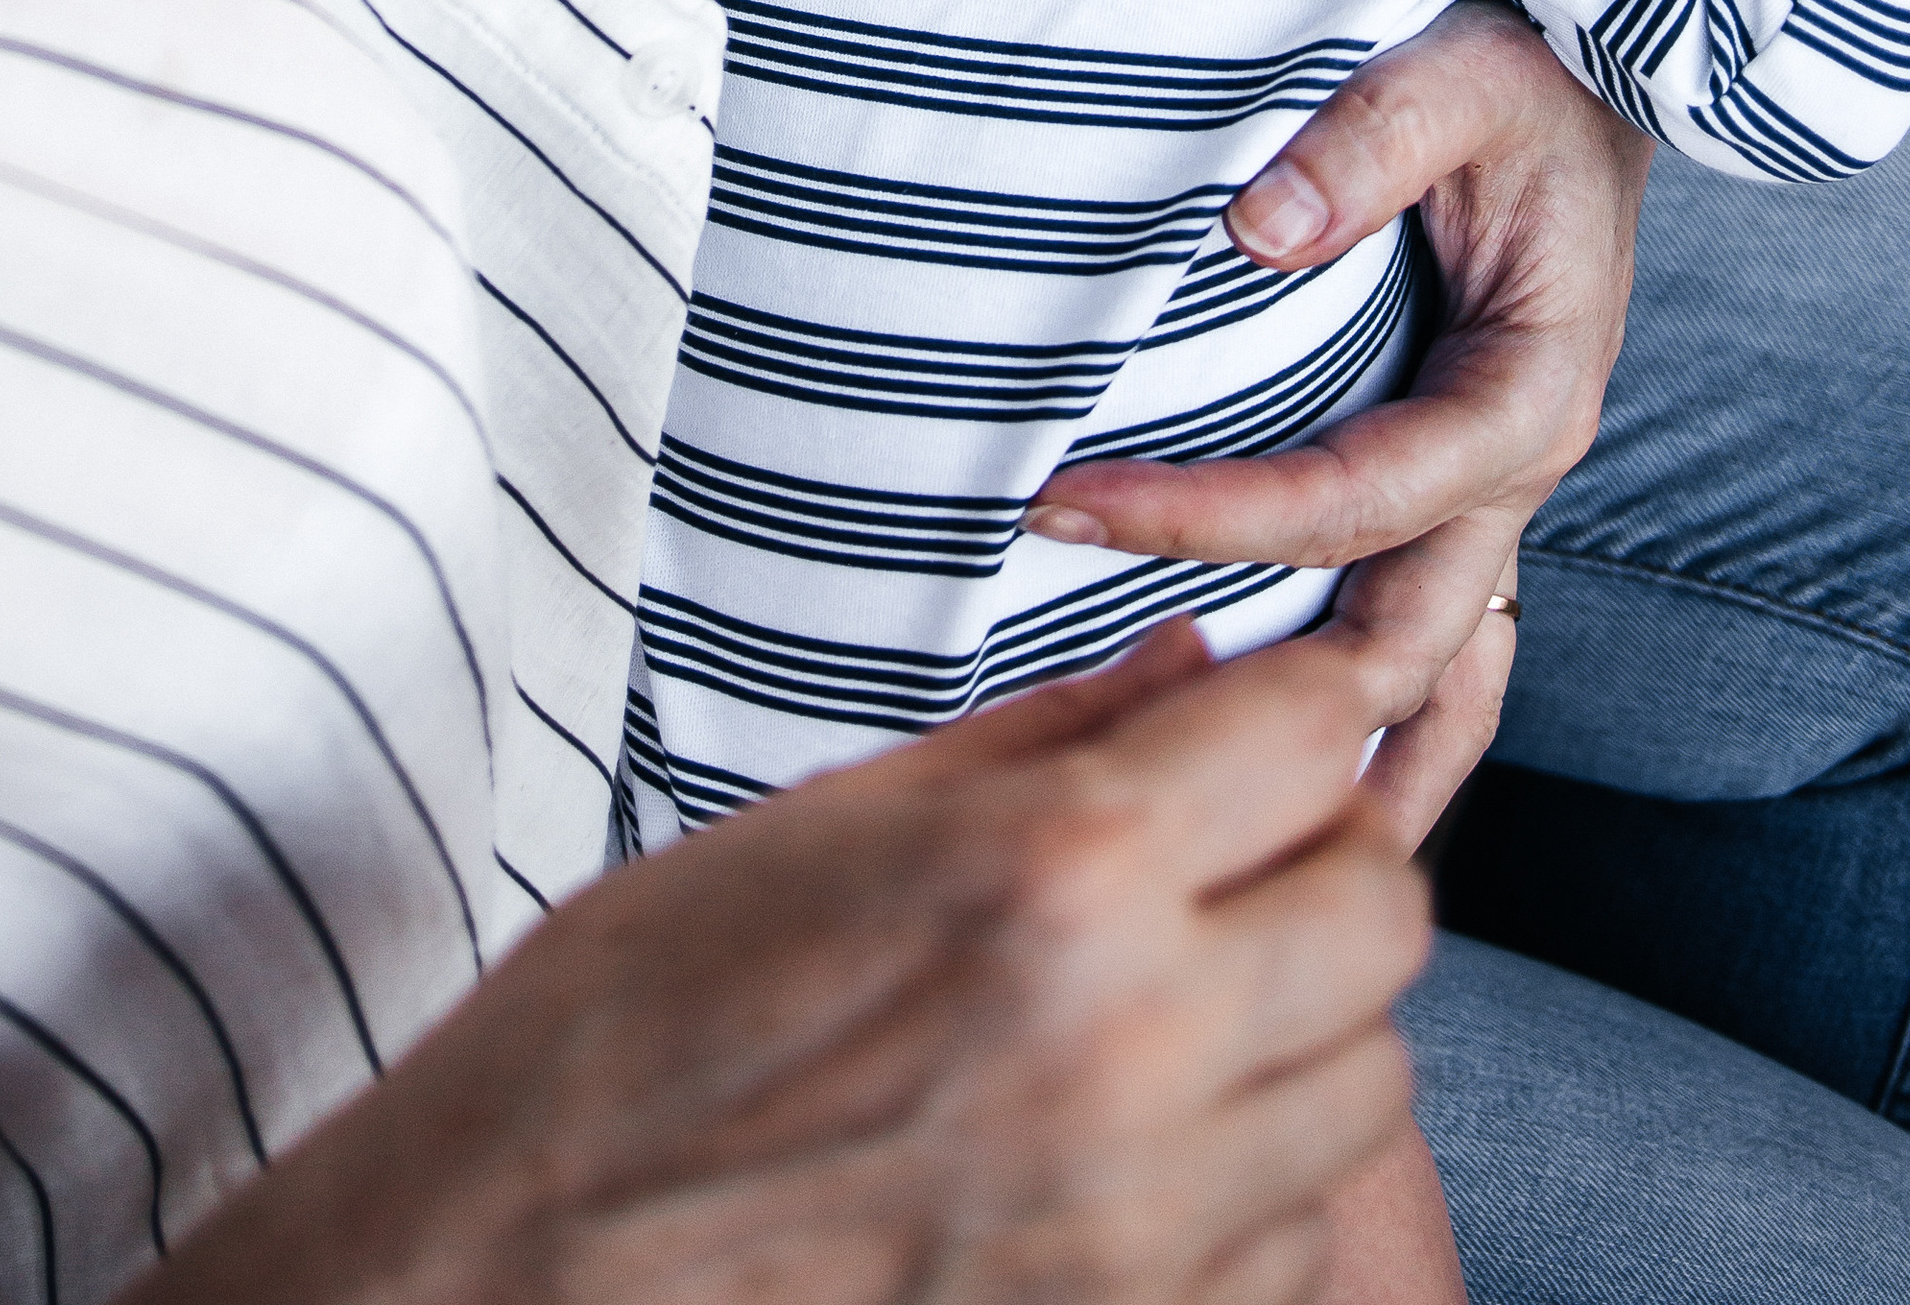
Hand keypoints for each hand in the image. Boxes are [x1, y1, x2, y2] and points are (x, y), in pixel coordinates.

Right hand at [166, 628, 1429, 1304]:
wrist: (524, 1274)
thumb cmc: (634, 1027)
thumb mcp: (824, 820)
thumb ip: (1042, 742)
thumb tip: (1197, 666)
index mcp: (1052, 873)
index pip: (1312, 730)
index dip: (1294, 697)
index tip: (1262, 705)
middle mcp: (1137, 1043)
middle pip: (1385, 905)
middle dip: (1321, 852)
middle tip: (1225, 846)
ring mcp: (1152, 1219)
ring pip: (1373, 1079)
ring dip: (1304, 1021)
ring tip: (1177, 998)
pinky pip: (1304, 1233)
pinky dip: (1261, 1176)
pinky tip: (1145, 1135)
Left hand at [1024, 1, 1650, 850]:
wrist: (1583, 69)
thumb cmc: (1519, 71)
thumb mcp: (1456, 79)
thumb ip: (1366, 144)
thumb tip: (1257, 227)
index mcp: (1522, 394)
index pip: (1351, 502)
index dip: (1210, 519)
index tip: (1071, 506)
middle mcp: (1512, 468)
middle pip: (1400, 641)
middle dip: (1255, 680)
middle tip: (1091, 690)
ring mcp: (1488, 490)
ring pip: (1436, 674)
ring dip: (1345, 752)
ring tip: (1221, 830)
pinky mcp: (1452, 479)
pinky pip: (1428, 627)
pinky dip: (1371, 702)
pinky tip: (1293, 760)